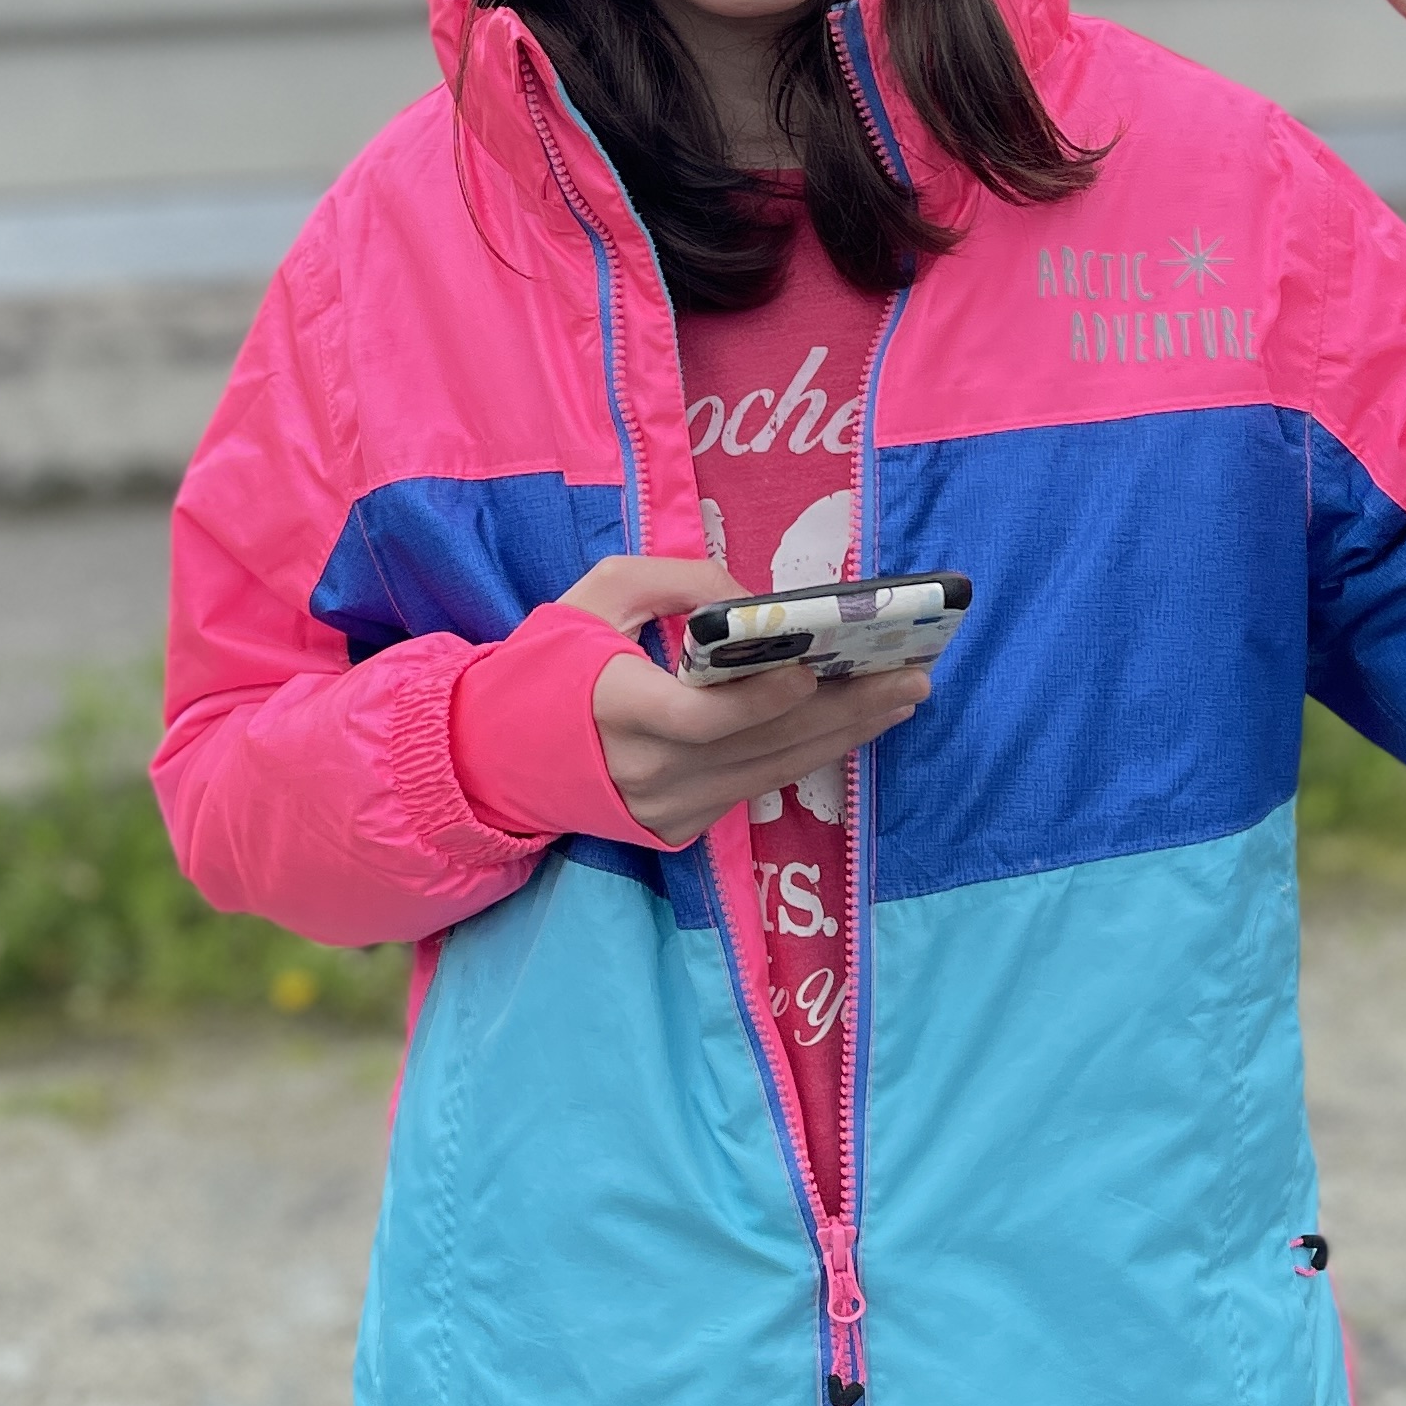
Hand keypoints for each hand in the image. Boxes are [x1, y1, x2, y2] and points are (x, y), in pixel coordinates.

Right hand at [564, 555, 933, 852]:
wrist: (494, 754)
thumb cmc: (548, 661)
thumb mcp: (598, 592)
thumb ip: (676, 580)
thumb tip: (757, 600)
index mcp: (617, 707)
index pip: (702, 716)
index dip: (765, 698)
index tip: (820, 666)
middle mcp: (648, 770)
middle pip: (761, 747)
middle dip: (843, 711)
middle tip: (911, 676)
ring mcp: (667, 808)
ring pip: (772, 773)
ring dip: (843, 736)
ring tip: (901, 698)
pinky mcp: (680, 826)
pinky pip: (756, 787)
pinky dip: (807, 754)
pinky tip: (852, 727)